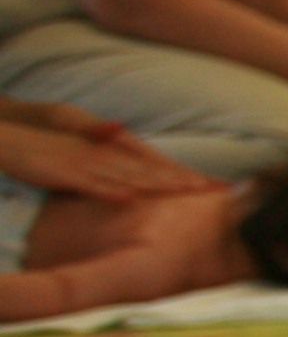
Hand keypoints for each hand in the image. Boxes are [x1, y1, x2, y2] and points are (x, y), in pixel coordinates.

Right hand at [0, 107, 211, 199]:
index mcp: (113, 149)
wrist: (8, 138)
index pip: (156, 163)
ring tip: (188, 192)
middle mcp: (106, 153)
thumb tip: (140, 152)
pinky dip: (110, 189)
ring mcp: (87, 161)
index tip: (216, 186)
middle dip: (184, 180)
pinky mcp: (64, 171)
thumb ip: (114, 156)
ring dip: (158, 183)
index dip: (185, 174)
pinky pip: (91, 183)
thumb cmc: (47, 147)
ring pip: (129, 174)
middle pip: (151, 169)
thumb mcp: (86, 151)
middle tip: (217, 192)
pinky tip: (130, 198)